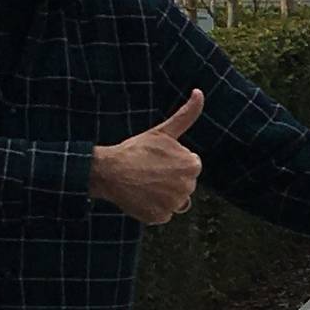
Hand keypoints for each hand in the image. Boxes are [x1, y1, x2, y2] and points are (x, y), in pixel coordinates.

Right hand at [91, 90, 204, 224]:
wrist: (110, 171)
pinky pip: (162, 214)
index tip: (158, 159)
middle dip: (170, 179)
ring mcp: (173, 204)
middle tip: (149, 171)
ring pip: (174, 200)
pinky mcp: (160, 217)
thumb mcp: (164, 131)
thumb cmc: (136, 149)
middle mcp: (188, 187)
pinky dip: (153, 208)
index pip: (189, 166)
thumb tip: (200, 91)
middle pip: (183, 184)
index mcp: (192, 165)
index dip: (173, 162)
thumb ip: (187, 114)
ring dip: (163, 194)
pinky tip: (141, 197)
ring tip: (145, 183)